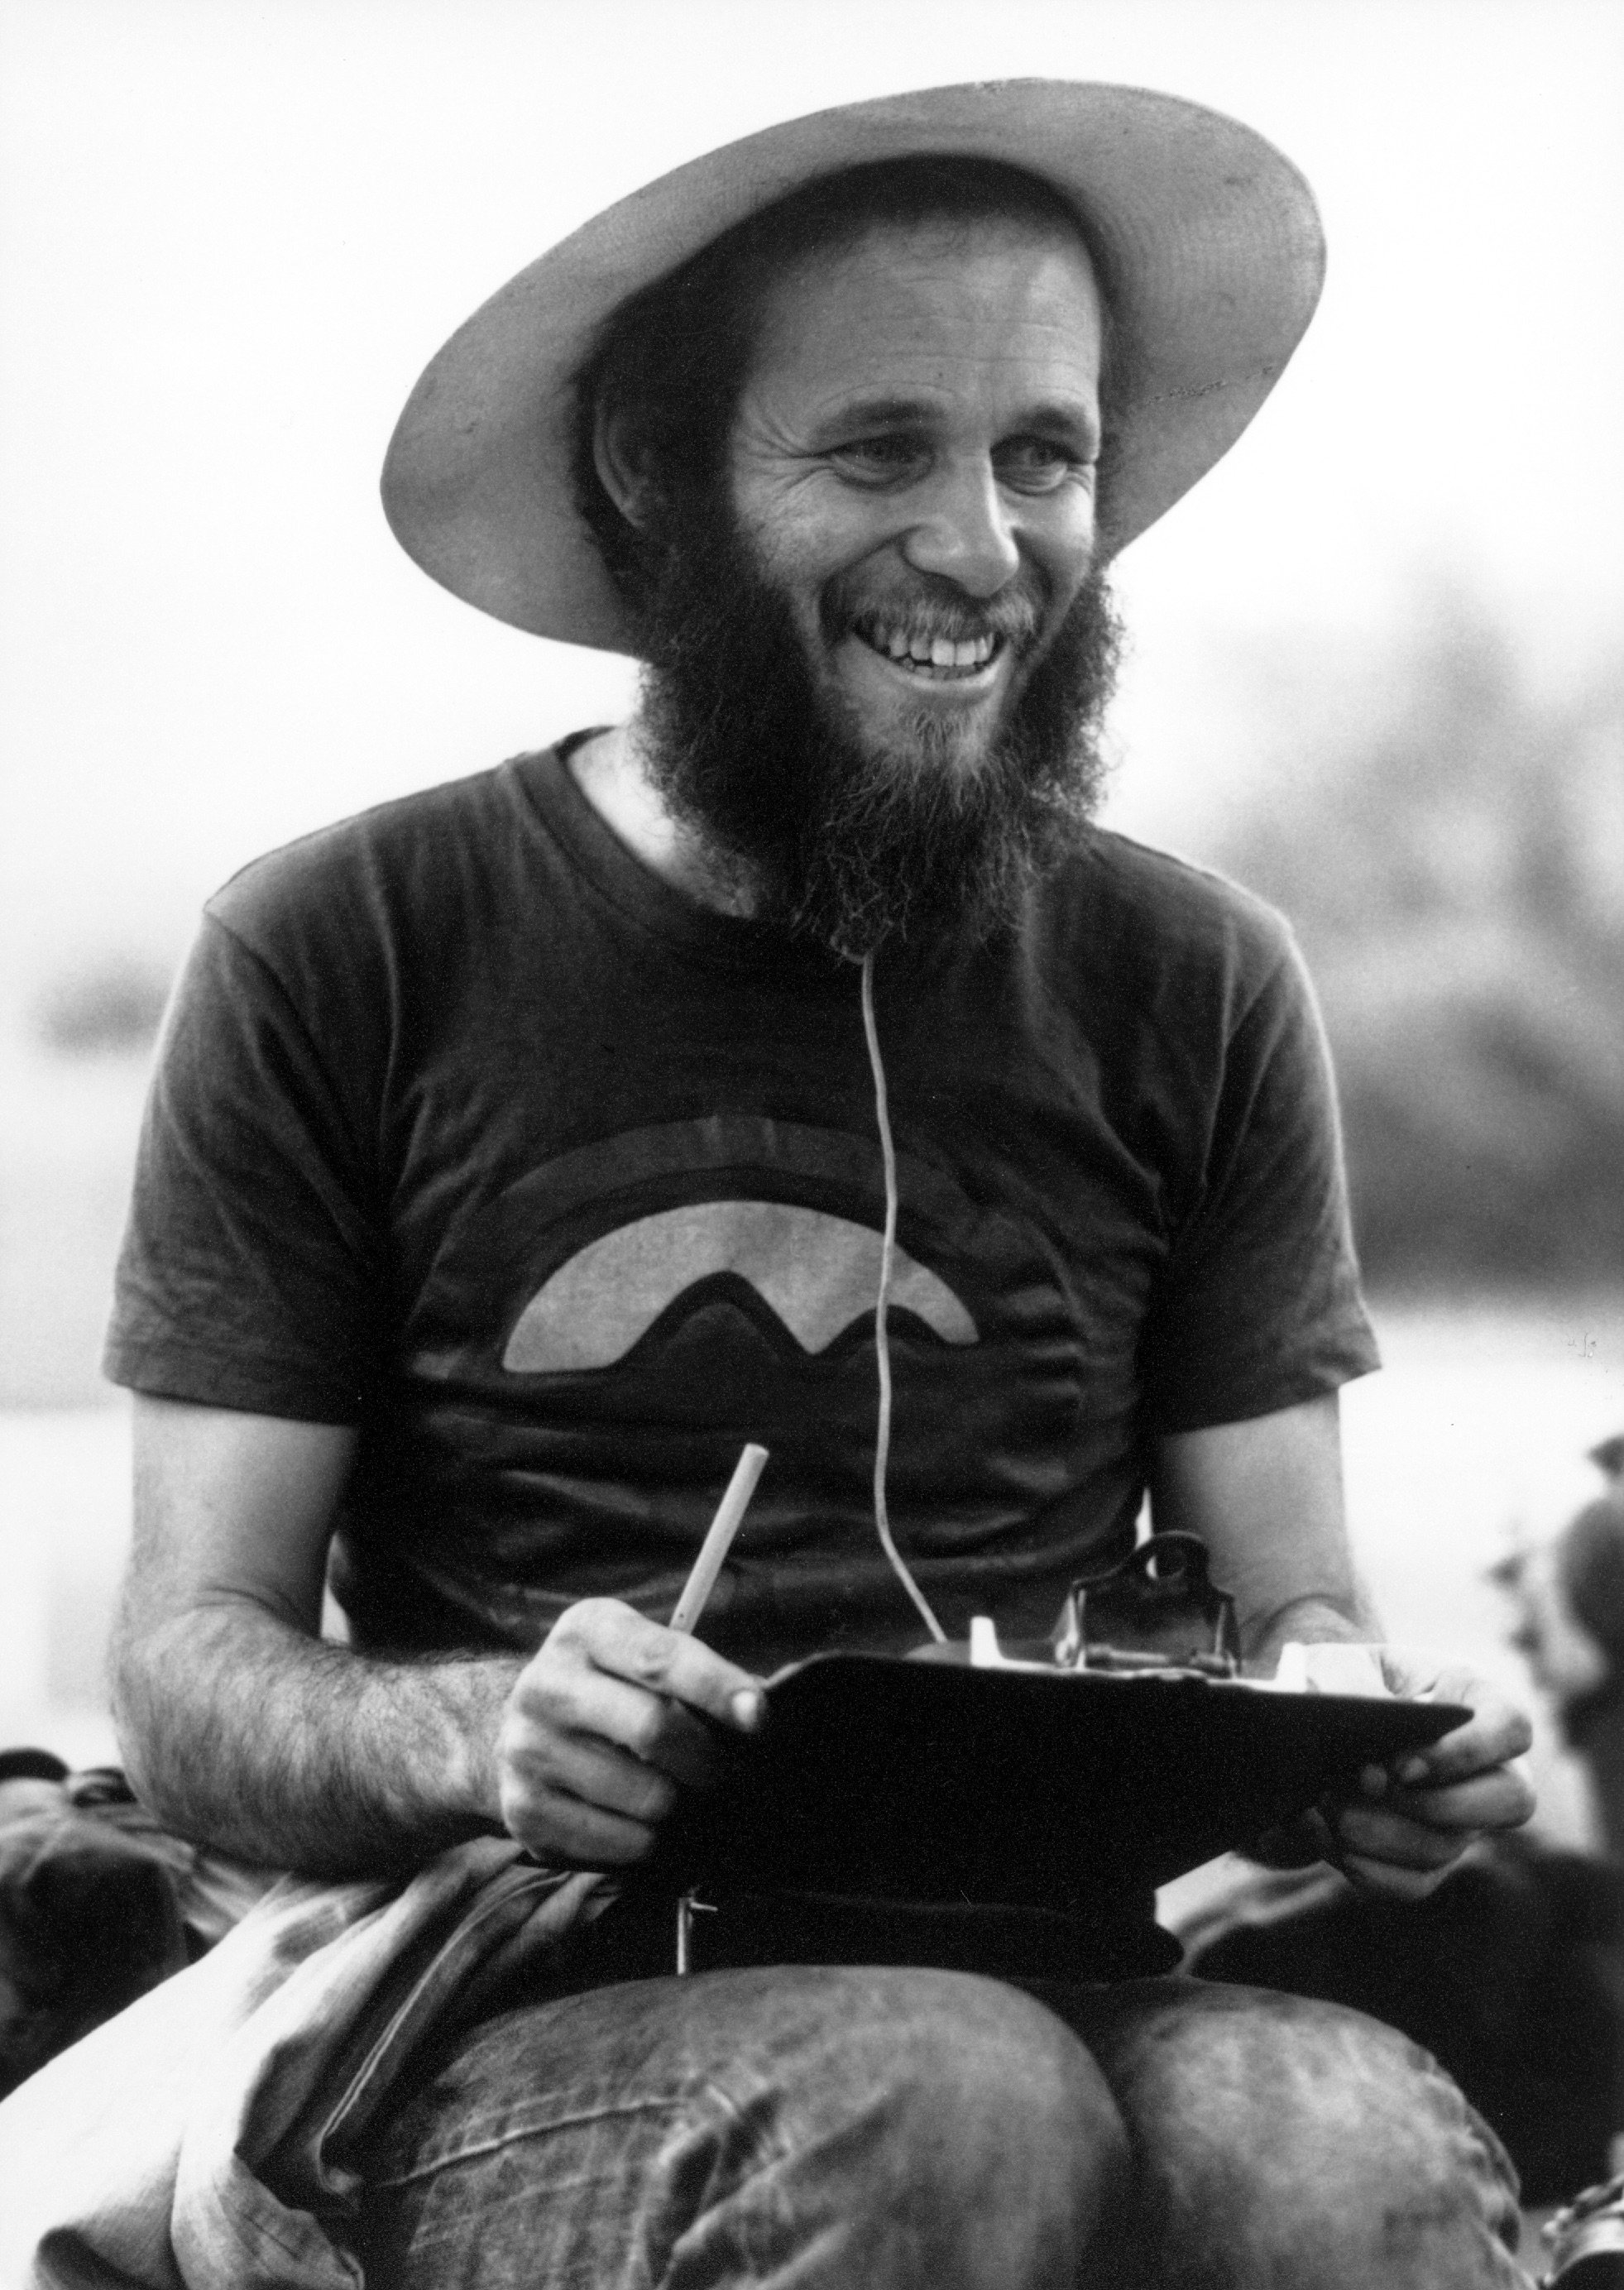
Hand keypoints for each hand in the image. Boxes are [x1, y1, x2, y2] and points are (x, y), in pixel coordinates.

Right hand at [496, 1597, 764, 1866]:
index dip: (716, 1688)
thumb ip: (693, 1673)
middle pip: (654, 1729)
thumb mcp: (637, 1654)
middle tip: (731, 1773)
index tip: (759, 1717)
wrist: (512, 1731)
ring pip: (647, 1797)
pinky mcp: (525, 1811)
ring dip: (684, 1806)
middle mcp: (546, 1685)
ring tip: (684, 1795)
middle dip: (710, 1760)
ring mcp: (528, 1751)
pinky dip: (654, 1841)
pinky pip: (624, 1844)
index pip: (659, 1659)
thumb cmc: (606, 1688)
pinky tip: (646, 1821)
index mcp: (585, 1632)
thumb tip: (756, 1714)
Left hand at [1327, 1646, 1534, 1899]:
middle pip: (1510, 1800)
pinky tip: (1324, 1835)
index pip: (1511, 1727)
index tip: (1403, 1765)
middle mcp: (1482, 1765)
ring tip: (1327, 1804)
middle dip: (1437, 1804)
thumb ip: (1352, 1685)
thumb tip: (1374, 1746)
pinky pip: (1413, 1882)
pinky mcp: (1426, 1858)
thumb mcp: (1333, 1662)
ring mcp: (1461, 1818)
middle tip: (1368, 1784)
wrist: (1303, 1730)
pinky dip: (1365, 1866)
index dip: (1467, 1753)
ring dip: (1381, 1831)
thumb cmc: (1332, 1681)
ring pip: (1448, 1845)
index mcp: (1472, 1699)